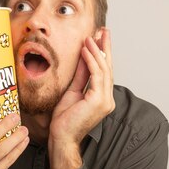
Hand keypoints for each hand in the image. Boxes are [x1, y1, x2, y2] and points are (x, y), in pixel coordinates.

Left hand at [48, 28, 114, 168]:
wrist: (61, 137)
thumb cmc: (64, 120)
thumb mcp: (72, 91)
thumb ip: (81, 75)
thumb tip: (84, 57)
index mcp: (102, 98)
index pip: (104, 72)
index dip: (103, 54)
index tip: (100, 38)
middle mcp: (107, 99)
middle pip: (108, 68)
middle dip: (105, 48)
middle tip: (103, 30)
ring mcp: (105, 101)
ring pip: (103, 70)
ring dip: (96, 51)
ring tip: (90, 37)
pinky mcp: (99, 101)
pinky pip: (96, 76)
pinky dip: (91, 61)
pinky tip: (86, 50)